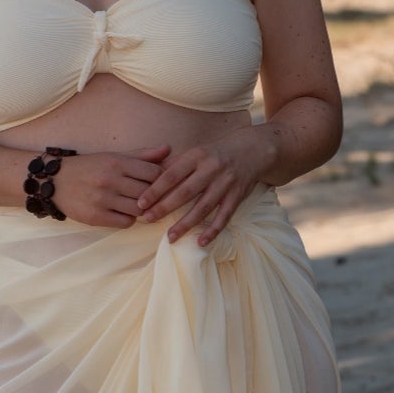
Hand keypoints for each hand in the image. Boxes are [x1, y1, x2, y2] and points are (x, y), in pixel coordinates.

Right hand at [53, 144, 171, 227]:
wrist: (55, 181)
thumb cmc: (90, 168)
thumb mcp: (114, 156)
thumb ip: (143, 155)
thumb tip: (169, 149)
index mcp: (117, 162)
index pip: (154, 173)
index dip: (161, 180)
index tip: (158, 184)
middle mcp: (110, 179)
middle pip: (148, 193)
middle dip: (153, 197)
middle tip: (151, 198)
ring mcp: (102, 199)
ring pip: (138, 210)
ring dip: (140, 210)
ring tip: (135, 205)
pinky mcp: (95, 216)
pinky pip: (125, 223)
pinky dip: (128, 220)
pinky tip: (122, 213)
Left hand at [134, 128, 270, 246]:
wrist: (252, 150)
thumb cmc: (215, 153)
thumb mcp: (195, 152)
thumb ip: (174, 164)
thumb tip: (148, 177)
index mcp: (197, 156)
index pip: (172, 174)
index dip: (155, 189)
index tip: (141, 203)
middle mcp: (211, 169)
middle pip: (185, 192)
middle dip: (165, 207)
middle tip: (148, 220)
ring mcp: (226, 183)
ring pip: (203, 207)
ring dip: (186, 224)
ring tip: (170, 237)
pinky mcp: (237, 196)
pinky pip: (224, 216)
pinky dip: (213, 230)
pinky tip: (201, 242)